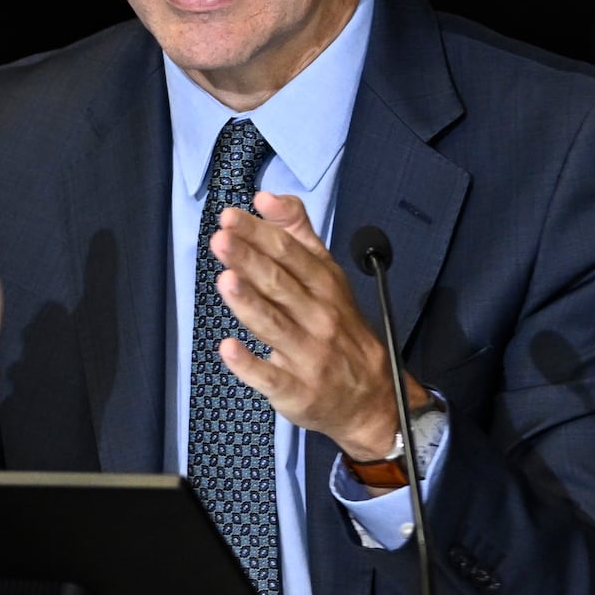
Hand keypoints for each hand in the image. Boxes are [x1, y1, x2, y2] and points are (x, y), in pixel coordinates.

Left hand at [209, 191, 422, 459]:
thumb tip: (266, 198)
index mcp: (325, 285)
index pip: (291, 254)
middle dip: (250, 260)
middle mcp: (319, 317)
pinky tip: (228, 348)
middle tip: (221, 240)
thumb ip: (297, 234)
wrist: (373, 396)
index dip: (260, 234)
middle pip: (281, 284)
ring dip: (250, 302)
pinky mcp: (296, 390)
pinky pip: (271, 377)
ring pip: (275, 325)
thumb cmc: (340, 327)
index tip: (231, 218)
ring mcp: (308, 356)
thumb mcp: (328, 275)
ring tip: (225, 280)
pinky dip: (250, 364)